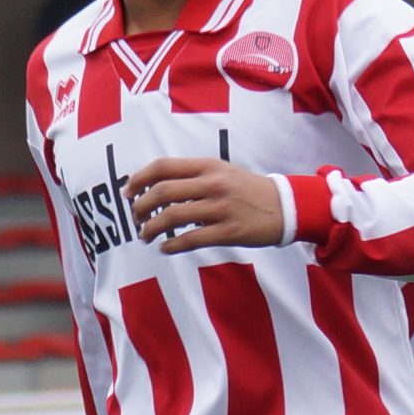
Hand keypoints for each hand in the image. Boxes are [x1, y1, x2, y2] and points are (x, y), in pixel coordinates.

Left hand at [126, 157, 283, 253]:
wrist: (285, 206)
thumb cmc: (248, 190)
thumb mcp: (223, 172)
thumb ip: (193, 176)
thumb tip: (157, 187)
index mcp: (208, 166)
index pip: (163, 166)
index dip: (139, 179)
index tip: (128, 192)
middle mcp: (212, 184)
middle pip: (162, 192)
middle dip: (140, 207)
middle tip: (135, 218)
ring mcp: (221, 208)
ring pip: (172, 217)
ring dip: (151, 229)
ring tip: (145, 236)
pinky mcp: (229, 232)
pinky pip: (190, 240)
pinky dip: (171, 246)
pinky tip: (164, 248)